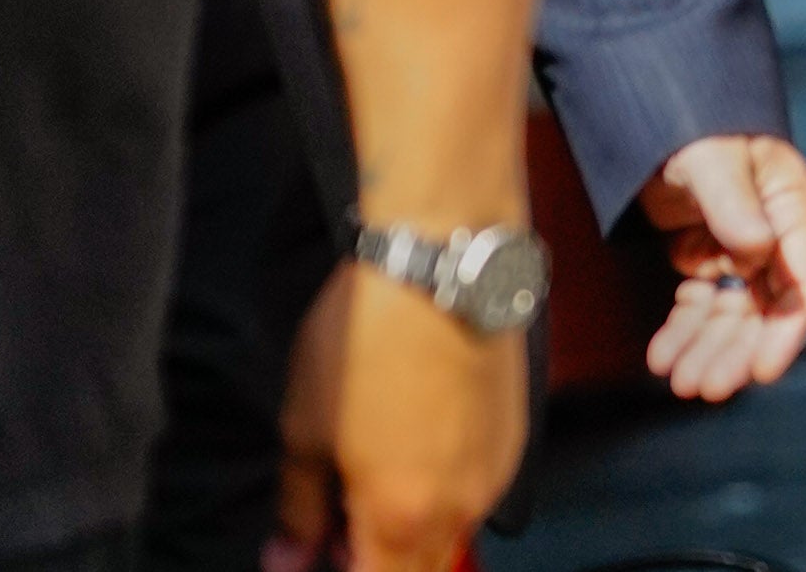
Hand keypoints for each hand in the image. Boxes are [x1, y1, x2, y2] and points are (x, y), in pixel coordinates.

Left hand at [269, 262, 525, 571]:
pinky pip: (476, 490)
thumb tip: (291, 554)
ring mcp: (496, 469)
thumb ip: (299, 508)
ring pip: (451, 532)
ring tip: (368, 481)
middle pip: (422, 570)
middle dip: (375, 561)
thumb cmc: (372, 336)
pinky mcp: (513, 434)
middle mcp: (463, 504)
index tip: (314, 559)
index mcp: (404, 516)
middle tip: (332, 531)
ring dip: (409, 530)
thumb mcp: (306, 428)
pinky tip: (410, 448)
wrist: (444, 264)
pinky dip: (441, 491)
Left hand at [640, 133, 805, 399]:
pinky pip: (700, 303)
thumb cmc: (692, 127)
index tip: (763, 371)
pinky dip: (683, 330)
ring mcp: (739, 246)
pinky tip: (662, 356)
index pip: (802, 280)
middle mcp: (772, 232)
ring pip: (730, 313)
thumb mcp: (712, 161)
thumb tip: (757, 250)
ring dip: (707, 348)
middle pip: (764, 307)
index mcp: (790, 206)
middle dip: (736, 350)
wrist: (653, 111)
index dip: (786, 329)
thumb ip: (735, 204)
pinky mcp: (705, 253)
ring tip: (678, 382)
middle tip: (706, 388)